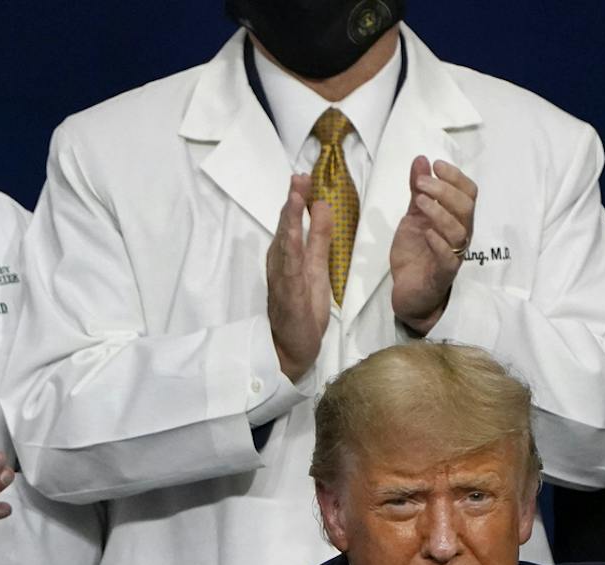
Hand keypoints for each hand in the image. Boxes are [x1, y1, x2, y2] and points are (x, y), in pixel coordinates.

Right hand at [267, 175, 333, 383]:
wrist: (292, 349)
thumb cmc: (303, 309)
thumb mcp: (317, 267)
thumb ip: (320, 238)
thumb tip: (323, 205)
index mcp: (289, 255)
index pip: (293, 222)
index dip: (298, 199)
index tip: (305, 176)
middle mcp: (281, 262)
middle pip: (286, 226)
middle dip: (292, 201)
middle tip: (299, 176)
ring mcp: (282, 277)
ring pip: (285, 243)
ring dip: (290, 219)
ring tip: (295, 195)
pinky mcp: (288, 293)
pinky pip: (289, 268)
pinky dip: (291, 248)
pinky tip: (294, 233)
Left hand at [391, 156, 476, 333]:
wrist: (408, 293)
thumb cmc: (416, 254)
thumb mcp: (413, 217)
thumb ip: (418, 191)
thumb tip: (421, 160)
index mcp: (456, 219)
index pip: (468, 193)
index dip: (455, 176)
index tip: (435, 165)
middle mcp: (460, 236)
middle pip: (466, 207)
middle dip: (444, 190)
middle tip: (419, 183)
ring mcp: (453, 255)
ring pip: (459, 231)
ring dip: (439, 212)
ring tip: (419, 201)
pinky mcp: (443, 274)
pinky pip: (449, 258)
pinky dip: (438, 242)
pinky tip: (426, 232)